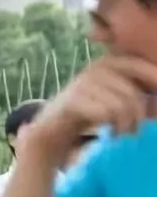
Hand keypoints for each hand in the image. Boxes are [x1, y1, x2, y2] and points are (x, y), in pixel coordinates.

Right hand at [28, 56, 156, 161]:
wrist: (51, 130)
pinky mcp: (73, 100)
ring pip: (121, 105)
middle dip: (138, 115)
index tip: (156, 108)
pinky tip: (109, 134)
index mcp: (110, 62)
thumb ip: (135, 92)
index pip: (142, 67)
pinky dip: (111, 127)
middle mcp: (97, 68)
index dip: (156, 81)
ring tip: (121, 134)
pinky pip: (105, 113)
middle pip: (132, 92)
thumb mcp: (114, 97)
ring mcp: (83, 83)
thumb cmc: (88, 114)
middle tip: (135, 131)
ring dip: (125, 125)